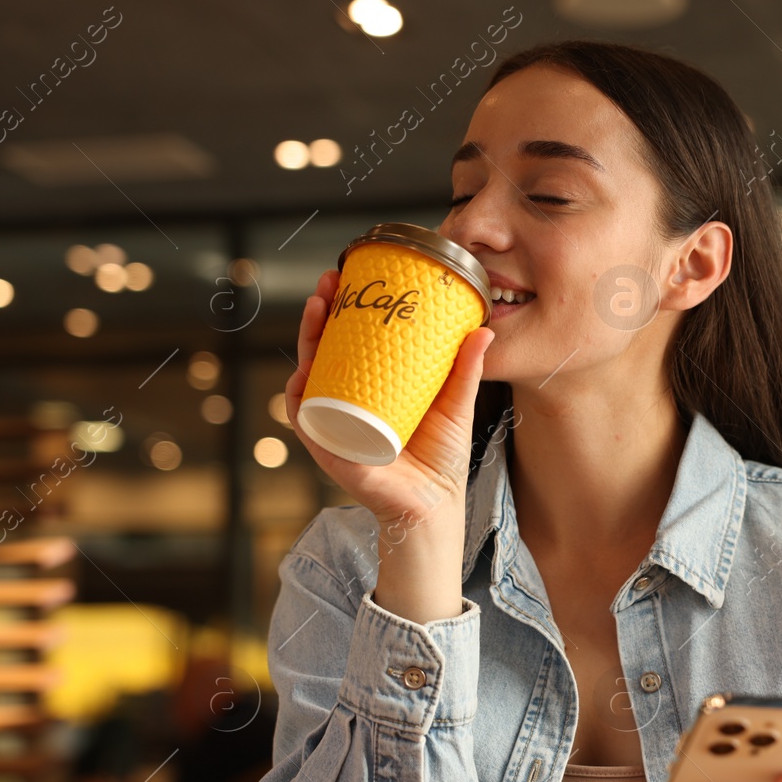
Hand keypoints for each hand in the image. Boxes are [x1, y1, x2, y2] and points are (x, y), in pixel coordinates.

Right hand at [284, 268, 496, 529]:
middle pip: (323, 350)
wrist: (434, 504)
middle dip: (318, 315)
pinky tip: (302, 373)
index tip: (347, 278)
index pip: (350, 341)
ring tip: (316, 311)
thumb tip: (483, 329)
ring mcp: (335, 422)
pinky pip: (305, 419)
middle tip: (328, 283)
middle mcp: (347, 401)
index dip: (343, 309)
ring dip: (305, 342)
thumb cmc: (441, 457)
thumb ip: (467, 369)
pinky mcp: (330, 448)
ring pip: (308, 376)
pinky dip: (297, 397)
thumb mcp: (456, 403)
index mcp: (372, 388)